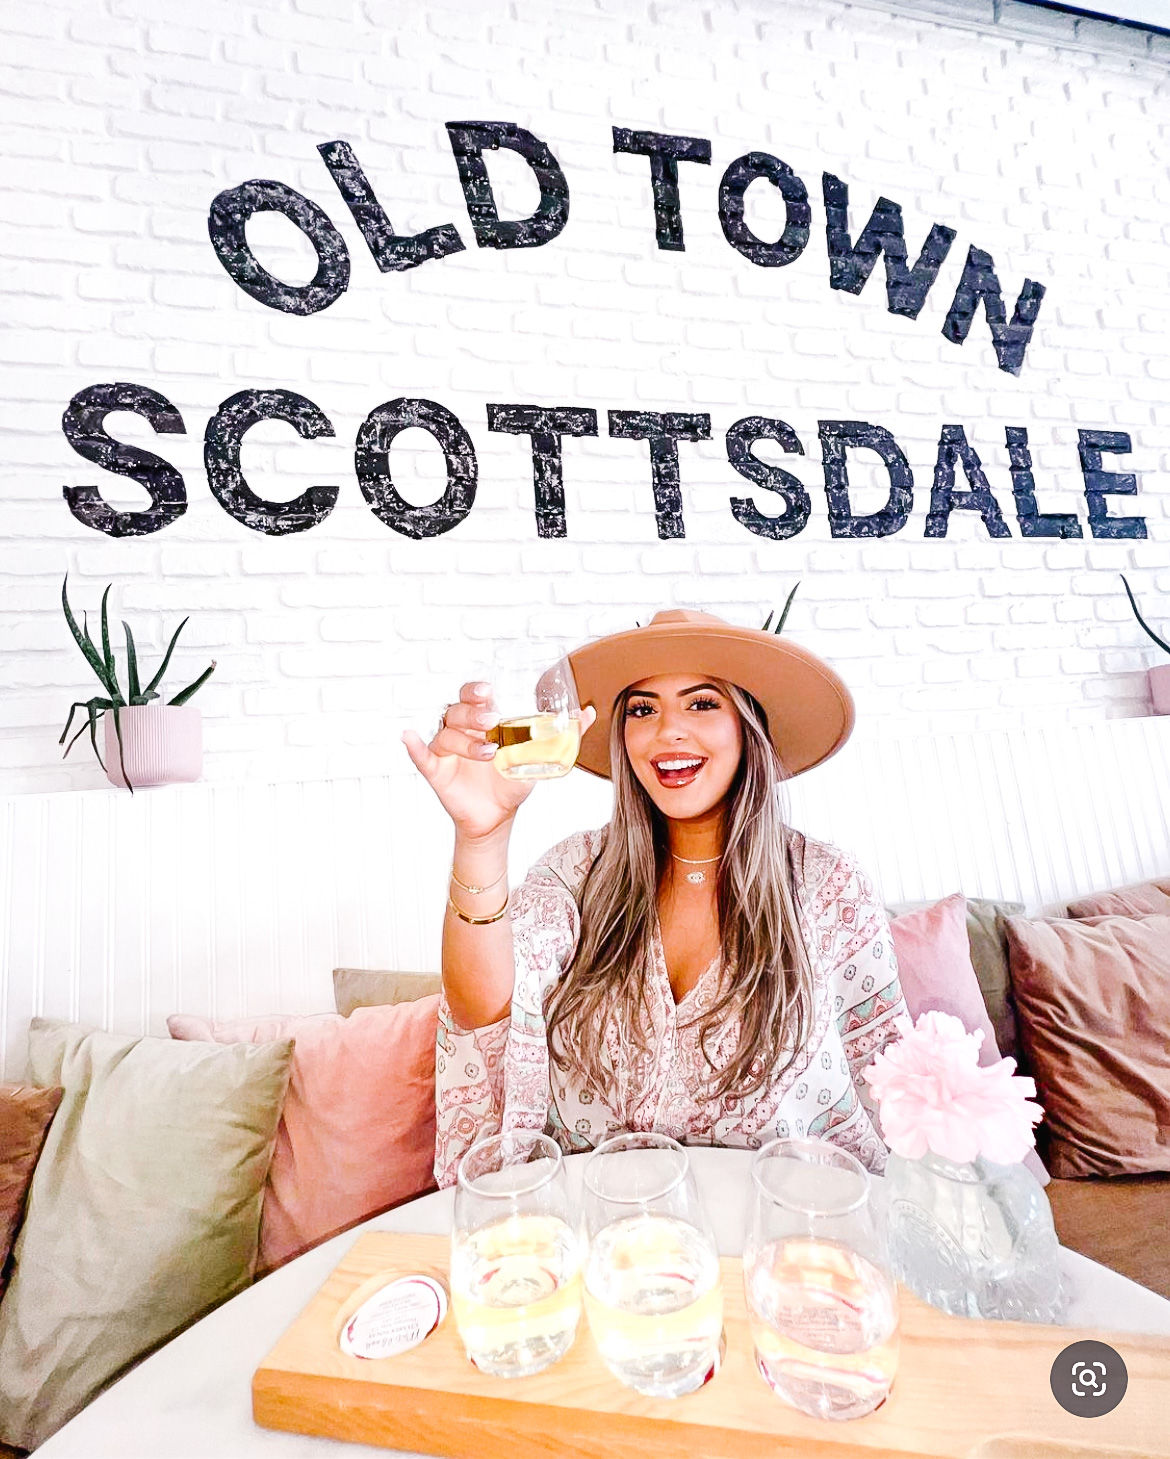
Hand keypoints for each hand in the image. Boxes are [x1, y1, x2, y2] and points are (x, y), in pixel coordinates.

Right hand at [402, 682, 595, 840]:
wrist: (500, 816)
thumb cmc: (513, 781)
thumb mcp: (541, 756)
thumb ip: (564, 733)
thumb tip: (588, 712)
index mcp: (481, 721)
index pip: (472, 695)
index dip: (476, 690)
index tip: (489, 692)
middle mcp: (460, 730)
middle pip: (456, 710)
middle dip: (472, 712)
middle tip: (490, 721)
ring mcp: (446, 750)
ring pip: (446, 734)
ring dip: (465, 740)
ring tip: (488, 753)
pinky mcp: (436, 771)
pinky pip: (420, 756)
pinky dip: (413, 747)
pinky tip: (408, 737)